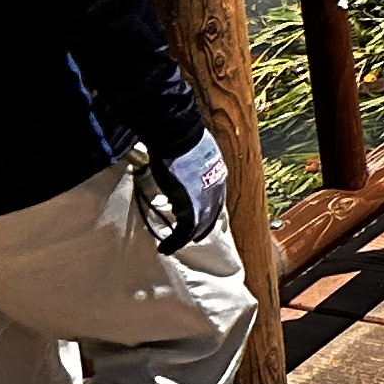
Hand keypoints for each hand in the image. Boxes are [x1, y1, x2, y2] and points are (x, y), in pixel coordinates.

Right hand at [149, 129, 226, 253]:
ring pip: (198, 225)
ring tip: (173, 244)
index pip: (216, 198)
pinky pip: (184, 230)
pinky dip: (175, 241)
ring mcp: (206, 198)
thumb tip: (181, 161)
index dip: (208, 210)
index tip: (200, 218)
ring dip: (185, 236)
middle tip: (191, 237)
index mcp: (217, 174)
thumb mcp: (194, 152)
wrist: (179, 136)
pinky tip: (165, 247)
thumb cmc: (182, 138)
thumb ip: (192, 163)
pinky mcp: (191, 206)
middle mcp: (216, 188)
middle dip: (202, 228)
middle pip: (212, 215)